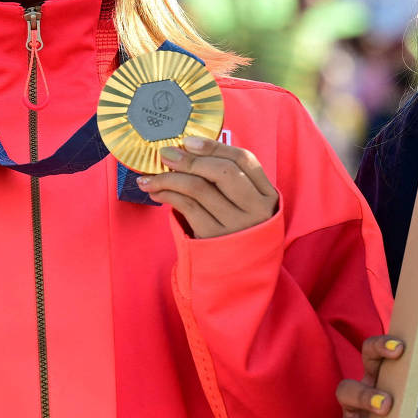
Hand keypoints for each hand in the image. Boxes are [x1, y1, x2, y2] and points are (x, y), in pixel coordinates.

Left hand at [140, 137, 278, 237]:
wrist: (239, 277)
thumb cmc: (238, 232)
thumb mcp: (245, 206)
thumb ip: (229, 181)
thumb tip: (188, 150)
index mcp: (267, 196)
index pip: (244, 160)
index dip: (215, 147)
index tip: (189, 141)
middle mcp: (255, 210)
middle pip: (223, 172)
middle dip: (190, 159)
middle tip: (165, 154)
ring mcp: (235, 226)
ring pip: (199, 189)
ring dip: (170, 178)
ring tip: (151, 176)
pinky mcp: (213, 239)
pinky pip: (187, 208)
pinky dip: (168, 195)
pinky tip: (156, 192)